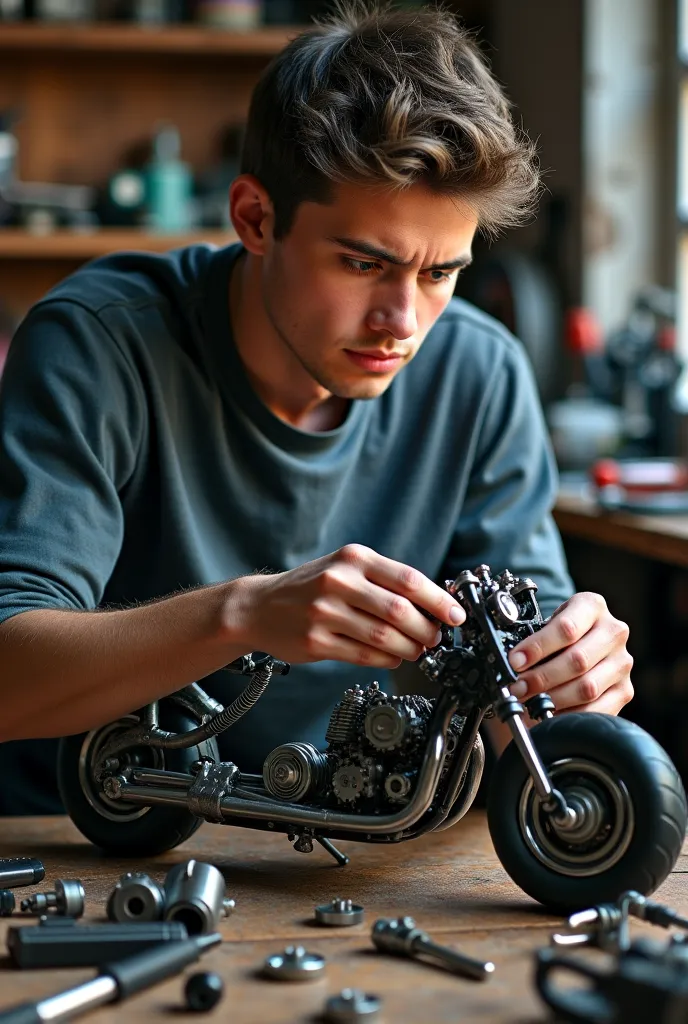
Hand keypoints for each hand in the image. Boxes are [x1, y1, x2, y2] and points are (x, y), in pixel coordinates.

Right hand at [230, 544, 464, 668]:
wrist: (259, 606)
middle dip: (427, 630)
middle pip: (399, 611)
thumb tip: (434, 604)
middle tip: (436, 638)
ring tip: (418, 650)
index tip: (456, 615)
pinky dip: (387, 659)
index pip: (408, 579)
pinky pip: (364, 655)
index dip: (438, 600)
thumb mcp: (346, 567)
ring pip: (384, 637)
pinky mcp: (316, 641)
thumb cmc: (311, 586)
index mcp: (353, 559)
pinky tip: (394, 657)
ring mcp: (324, 612)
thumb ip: (385, 581)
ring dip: (410, 648)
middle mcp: (338, 582)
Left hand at [507, 592, 632, 714]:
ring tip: (531, 701)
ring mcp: (622, 662)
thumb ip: (535, 638)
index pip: (566, 628)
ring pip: (587, 687)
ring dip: (553, 698)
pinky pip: (597, 709)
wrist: (587, 641)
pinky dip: (570, 714)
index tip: (516, 661)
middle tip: (518, 687)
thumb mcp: (550, 623)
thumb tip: (513, 664)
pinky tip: (551, 712)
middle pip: (577, 660)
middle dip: (541, 677)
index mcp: (593, 606)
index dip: (538, 647)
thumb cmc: (563, 632)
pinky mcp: (625, 690)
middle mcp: (613, 632)